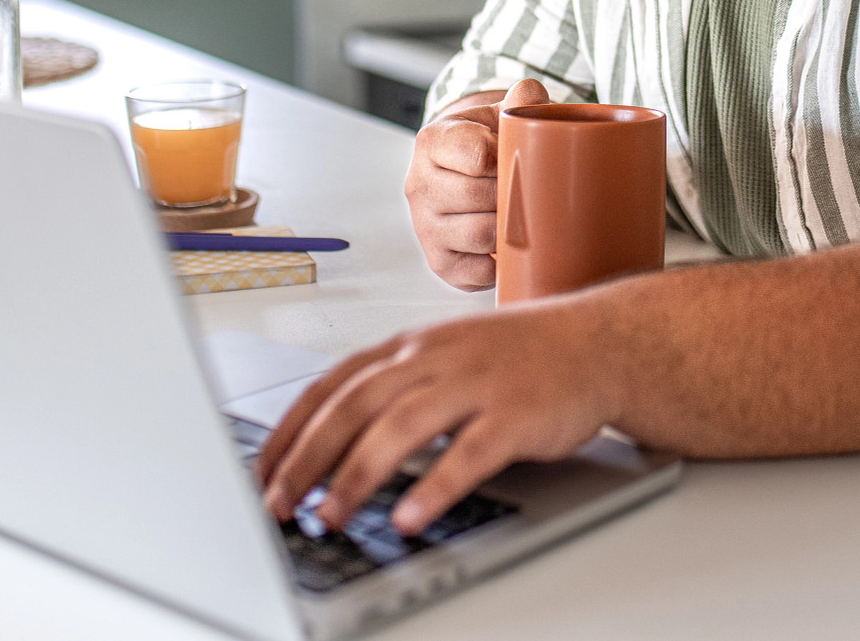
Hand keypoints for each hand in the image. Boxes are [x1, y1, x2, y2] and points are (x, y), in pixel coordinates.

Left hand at [256, 298, 621, 535]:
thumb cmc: (518, 357)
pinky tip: (411, 518)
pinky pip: (468, 454)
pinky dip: (435, 487)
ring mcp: (476, 384)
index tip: (262, 474)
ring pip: (401, 426)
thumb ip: (393, 388)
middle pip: (355, 405)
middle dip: (308, 459)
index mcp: (411, 346)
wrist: (597, 342)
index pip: (332, 384)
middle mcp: (435, 360)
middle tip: (279, 504)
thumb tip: (328, 442)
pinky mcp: (515, 415)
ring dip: (358, 475)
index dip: (290, 430)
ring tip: (331, 516)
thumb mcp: (445, 356)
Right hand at [403, 78, 549, 289]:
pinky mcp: (439, 262)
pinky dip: (501, 262)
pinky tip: (509, 245)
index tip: (520, 157)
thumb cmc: (486, 144)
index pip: (478, 155)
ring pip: (481, 235)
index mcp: (432, 141)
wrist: (462, 174)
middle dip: (514, 194)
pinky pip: (479, 272)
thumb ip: (520, 101)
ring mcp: (425, 227)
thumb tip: (531, 94)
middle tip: (531, 189)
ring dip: (510, 227)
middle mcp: (418, 185)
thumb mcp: (499, 115)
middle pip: (481, 197)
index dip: (510, 159)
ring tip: (522, 214)